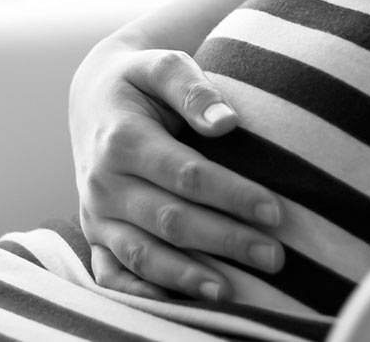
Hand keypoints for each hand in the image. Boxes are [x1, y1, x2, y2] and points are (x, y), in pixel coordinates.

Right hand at [68, 36, 284, 301]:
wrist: (94, 97)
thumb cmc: (140, 81)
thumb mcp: (161, 65)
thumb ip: (193, 87)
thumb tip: (227, 123)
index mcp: (121, 139)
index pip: (185, 175)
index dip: (231, 195)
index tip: (275, 210)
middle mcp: (102, 181)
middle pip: (169, 220)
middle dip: (224, 240)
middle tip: (275, 257)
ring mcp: (95, 212)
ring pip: (141, 253)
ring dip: (186, 276)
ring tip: (232, 293)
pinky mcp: (94, 233)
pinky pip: (109, 273)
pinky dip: (138, 293)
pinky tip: (175, 304)